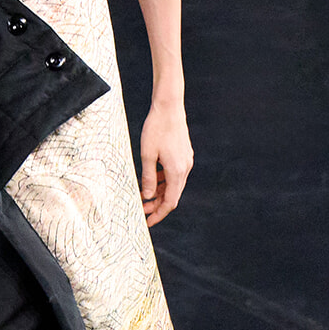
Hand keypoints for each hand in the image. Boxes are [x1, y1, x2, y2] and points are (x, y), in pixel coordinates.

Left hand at [139, 100, 192, 226]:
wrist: (169, 107)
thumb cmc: (156, 129)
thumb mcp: (147, 155)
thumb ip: (147, 177)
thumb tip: (146, 196)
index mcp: (176, 171)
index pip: (169, 202)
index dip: (158, 214)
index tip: (147, 222)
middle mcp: (185, 168)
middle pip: (172, 195)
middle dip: (157, 205)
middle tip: (142, 211)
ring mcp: (186, 161)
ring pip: (173, 184)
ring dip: (159, 192)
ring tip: (144, 196)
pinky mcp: (184, 154)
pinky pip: (174, 174)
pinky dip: (163, 180)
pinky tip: (151, 179)